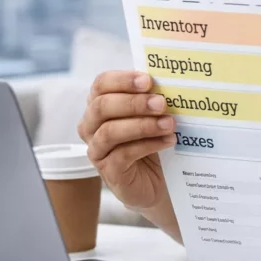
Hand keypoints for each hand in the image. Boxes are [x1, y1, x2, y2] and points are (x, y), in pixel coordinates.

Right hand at [77, 71, 175, 210]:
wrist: (159, 180)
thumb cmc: (153, 140)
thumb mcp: (153, 115)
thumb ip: (153, 97)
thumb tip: (168, 80)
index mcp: (100, 105)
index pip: (101, 84)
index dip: (122, 80)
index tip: (148, 81)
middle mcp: (91, 126)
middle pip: (102, 106)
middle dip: (134, 103)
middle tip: (161, 103)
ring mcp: (97, 150)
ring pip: (110, 132)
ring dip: (143, 125)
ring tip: (169, 124)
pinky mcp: (108, 171)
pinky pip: (122, 154)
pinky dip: (148, 145)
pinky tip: (168, 141)